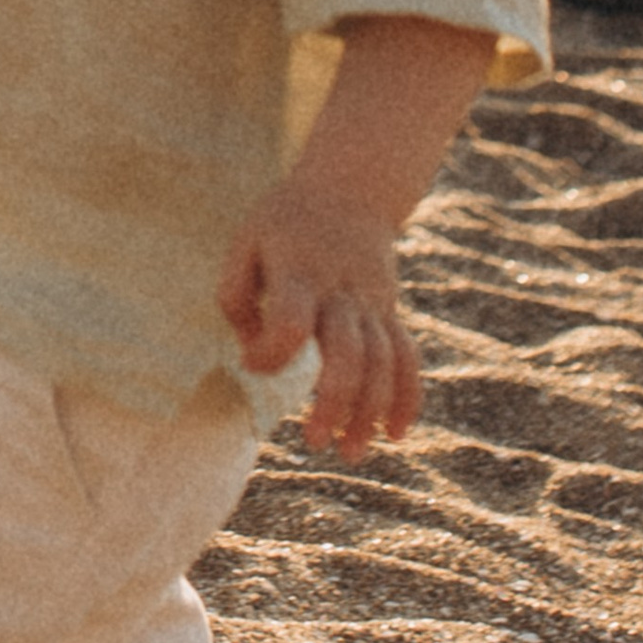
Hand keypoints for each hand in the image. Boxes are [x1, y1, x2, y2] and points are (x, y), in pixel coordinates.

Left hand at [216, 180, 422, 459]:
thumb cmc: (283, 223)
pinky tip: (395, 433)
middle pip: (349, 353)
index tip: (250, 363)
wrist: (349, 190)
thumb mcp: (245, 244)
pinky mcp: (390, 312)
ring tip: (350, 452)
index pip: (292, 320)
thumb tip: (250, 354)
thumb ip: (235, 298)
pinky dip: (407, 396)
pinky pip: (407, 357)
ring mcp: (372, 303)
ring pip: (383, 363)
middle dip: (335, 403)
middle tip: (315, 442)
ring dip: (370, 412)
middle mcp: (341, 291)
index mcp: (299, 273)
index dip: (273, 352)